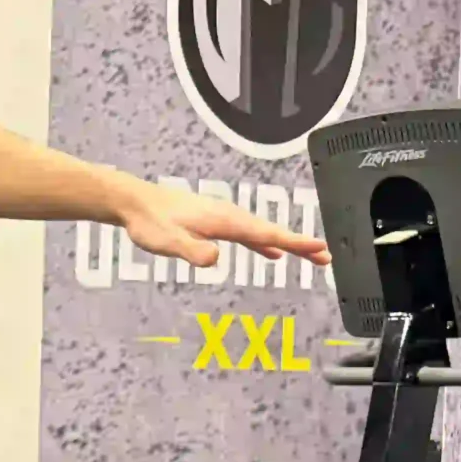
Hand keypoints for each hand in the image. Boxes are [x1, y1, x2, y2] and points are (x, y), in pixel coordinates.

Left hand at [117, 177, 329, 271]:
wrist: (134, 202)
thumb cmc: (149, 222)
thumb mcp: (167, 241)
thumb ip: (191, 250)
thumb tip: (214, 259)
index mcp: (224, 221)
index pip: (266, 235)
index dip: (294, 243)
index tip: (320, 249)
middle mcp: (229, 216)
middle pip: (272, 232)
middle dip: (300, 245)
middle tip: (326, 259)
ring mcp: (224, 218)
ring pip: (263, 233)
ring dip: (287, 245)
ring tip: (311, 257)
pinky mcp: (215, 222)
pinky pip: (248, 234)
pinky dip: (264, 243)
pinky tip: (271, 255)